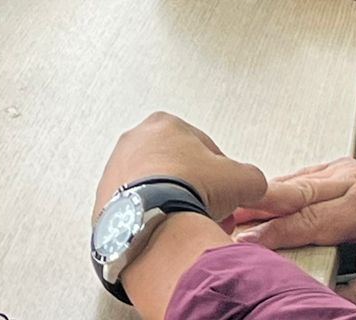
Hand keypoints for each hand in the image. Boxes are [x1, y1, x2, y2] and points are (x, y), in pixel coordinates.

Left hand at [94, 113, 267, 224]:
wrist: (152, 223)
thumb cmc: (187, 192)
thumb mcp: (240, 179)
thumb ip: (251, 177)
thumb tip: (252, 185)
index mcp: (163, 123)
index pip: (200, 146)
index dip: (219, 174)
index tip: (224, 193)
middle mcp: (133, 141)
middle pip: (175, 167)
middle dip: (195, 189)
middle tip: (208, 211)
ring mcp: (114, 170)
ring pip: (153, 188)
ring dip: (172, 204)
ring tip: (187, 226)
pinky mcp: (103, 198)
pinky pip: (135, 209)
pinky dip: (151, 219)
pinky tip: (165, 233)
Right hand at [229, 158, 355, 312]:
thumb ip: (345, 296)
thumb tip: (304, 298)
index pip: (305, 221)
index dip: (269, 235)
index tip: (240, 247)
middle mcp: (354, 180)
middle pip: (291, 192)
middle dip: (254, 208)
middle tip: (219, 221)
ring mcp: (346, 168)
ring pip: (292, 181)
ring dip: (261, 199)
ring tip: (229, 215)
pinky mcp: (340, 168)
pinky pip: (300, 178)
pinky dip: (277, 193)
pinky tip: (256, 207)